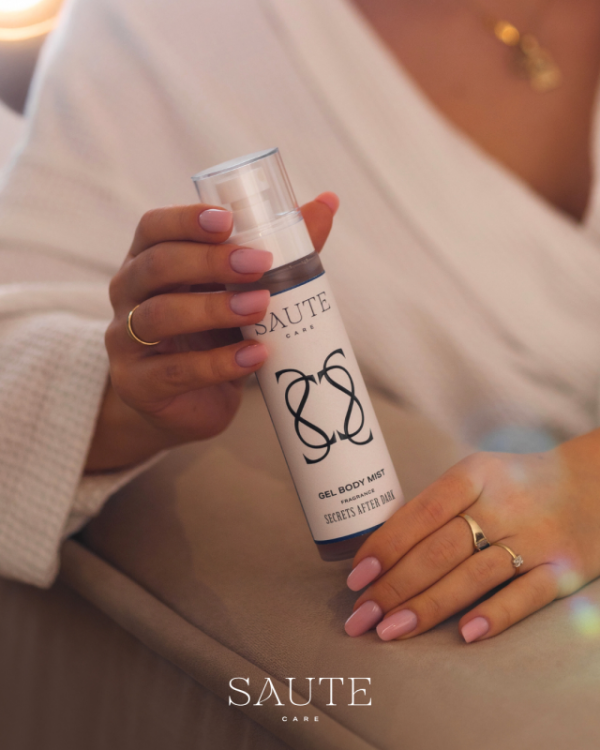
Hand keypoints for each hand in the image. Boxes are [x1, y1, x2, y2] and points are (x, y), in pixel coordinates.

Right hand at [86, 194, 338, 471]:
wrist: (189, 403)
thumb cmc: (214, 335)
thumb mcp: (240, 291)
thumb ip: (278, 251)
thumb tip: (327, 202)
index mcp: (148, 261)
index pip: (153, 227)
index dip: (186, 220)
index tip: (230, 220)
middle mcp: (128, 295)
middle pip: (156, 266)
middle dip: (209, 261)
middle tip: (260, 263)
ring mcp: (126, 341)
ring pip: (159, 316)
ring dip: (214, 308)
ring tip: (260, 306)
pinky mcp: (139, 384)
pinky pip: (175, 371)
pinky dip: (219, 364)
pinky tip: (256, 356)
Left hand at [344, 430, 599, 641]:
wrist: (594, 484)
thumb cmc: (515, 486)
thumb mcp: (476, 476)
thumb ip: (435, 507)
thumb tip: (378, 552)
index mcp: (474, 475)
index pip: (422, 512)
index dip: (386, 545)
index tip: (356, 578)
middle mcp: (503, 504)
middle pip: (440, 549)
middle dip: (395, 586)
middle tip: (361, 617)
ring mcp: (535, 536)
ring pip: (474, 575)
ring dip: (429, 605)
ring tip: (391, 631)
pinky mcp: (565, 568)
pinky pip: (528, 594)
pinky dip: (496, 614)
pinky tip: (465, 635)